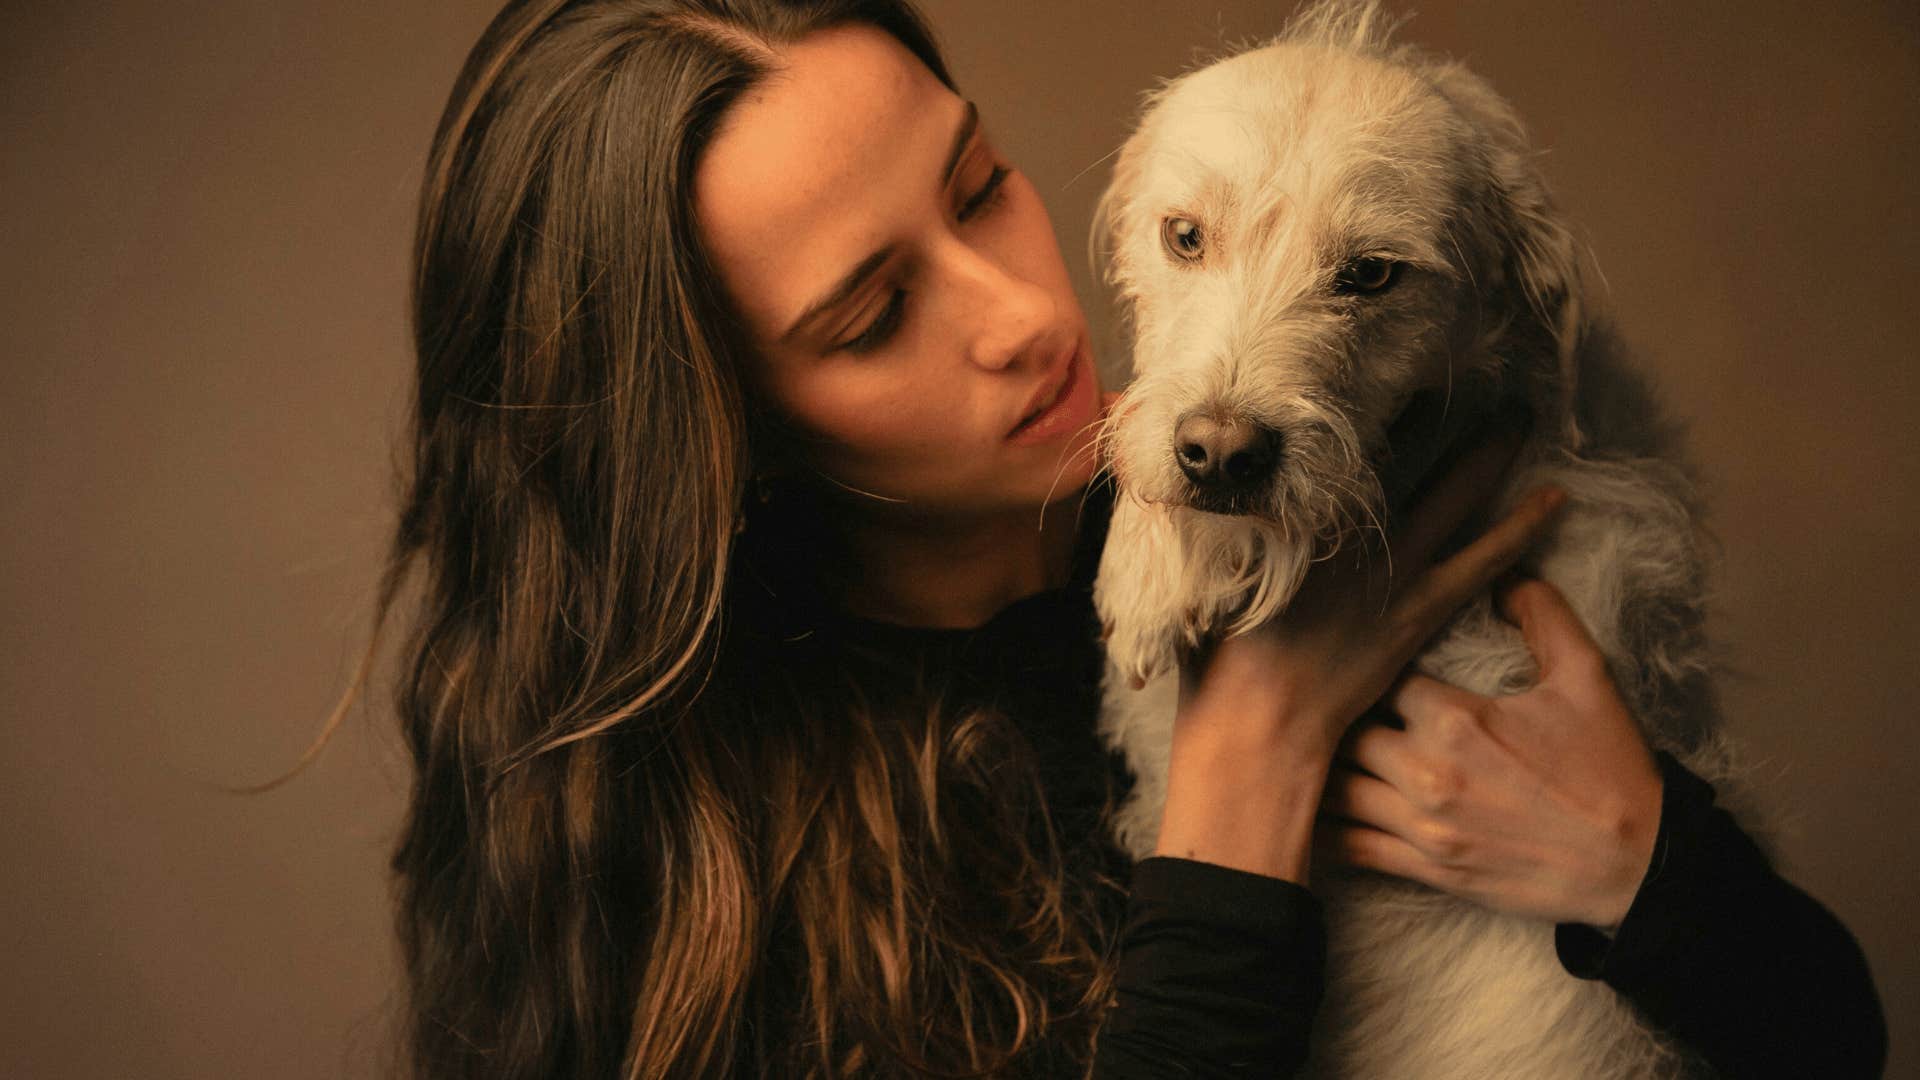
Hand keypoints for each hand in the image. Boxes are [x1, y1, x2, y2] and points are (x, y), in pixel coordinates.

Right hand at [1153, 415, 1566, 881]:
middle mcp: (1346, 533)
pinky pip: (1483, 559)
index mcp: (1293, 519)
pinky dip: (1519, 528)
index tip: (1381, 371)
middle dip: (1436, 412)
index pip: (1336, 448)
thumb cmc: (1216, 663)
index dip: (1367, 409)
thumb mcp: (1196, 580)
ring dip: (1489, 453)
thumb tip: (1169, 482)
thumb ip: (1203, 528)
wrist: (1255, 730)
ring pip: (1453, 495)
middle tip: (1468, 371)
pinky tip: (1553, 503)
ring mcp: (1391, 572)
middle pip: (1403, 455)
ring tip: (1521, 416)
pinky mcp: (1419, 612)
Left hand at [1316, 578, 1663, 930]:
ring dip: (1323, 769)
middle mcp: (1430, 772)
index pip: (1380, 677)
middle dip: (1336, 717)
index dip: (1369, 668)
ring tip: (1306, 750)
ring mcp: (1425, 826)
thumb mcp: (1587, 677)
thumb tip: (1505, 574)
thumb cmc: (1611, 769)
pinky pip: (1352, 848)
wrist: (1639, 865)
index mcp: (1457, 719)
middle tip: (1323, 704)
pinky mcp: (1429, 869)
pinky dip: (1324, 831)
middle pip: (1346, 732)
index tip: (1361, 662)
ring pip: (1337, 790)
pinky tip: (1307, 814)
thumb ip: (1542, 614)